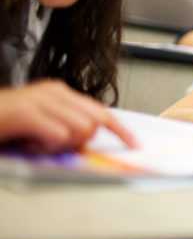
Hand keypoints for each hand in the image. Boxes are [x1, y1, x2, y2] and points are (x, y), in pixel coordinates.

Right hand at [0, 80, 136, 152]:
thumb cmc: (3, 126)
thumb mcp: (40, 125)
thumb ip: (64, 127)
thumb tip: (87, 140)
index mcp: (59, 93)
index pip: (100, 110)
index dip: (119, 129)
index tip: (134, 143)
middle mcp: (53, 92)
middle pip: (94, 121)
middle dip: (82, 140)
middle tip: (52, 145)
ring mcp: (40, 100)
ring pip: (79, 129)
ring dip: (60, 145)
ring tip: (36, 142)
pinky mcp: (26, 113)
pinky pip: (59, 134)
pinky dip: (47, 145)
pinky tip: (30, 142)